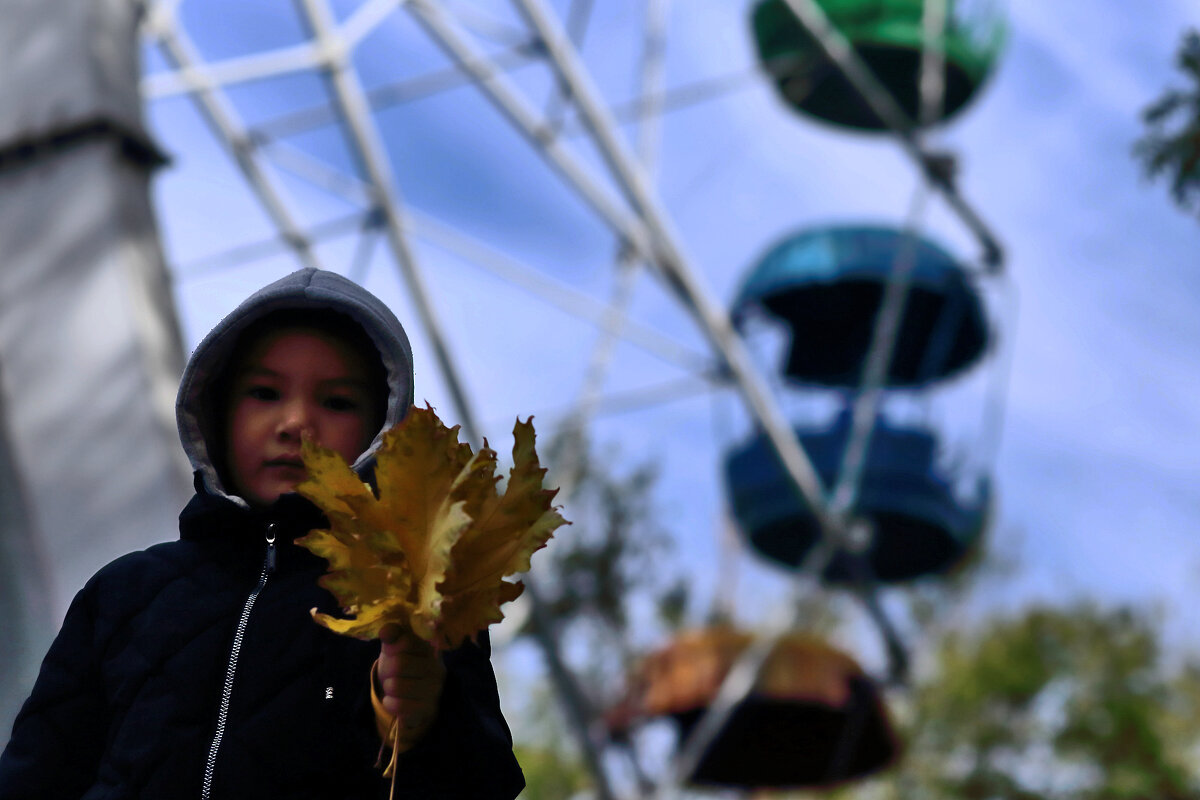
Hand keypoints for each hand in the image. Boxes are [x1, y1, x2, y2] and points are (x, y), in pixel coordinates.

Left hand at [376, 624, 445, 746]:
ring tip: (396, 686)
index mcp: (431, 647)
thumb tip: (386, 631)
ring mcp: (435, 689)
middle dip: (388, 670)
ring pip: (396, 686)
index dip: (392, 647)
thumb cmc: (402, 665)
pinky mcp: (428, 708)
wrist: (410, 696)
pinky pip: (398, 705)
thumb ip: (392, 635)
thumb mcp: (395, 647)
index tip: (393, 651)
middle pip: (399, 664)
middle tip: (394, 673)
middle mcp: (438, 667)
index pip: (406, 641)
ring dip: (388, 687)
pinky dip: (389, 703)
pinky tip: (395, 700)